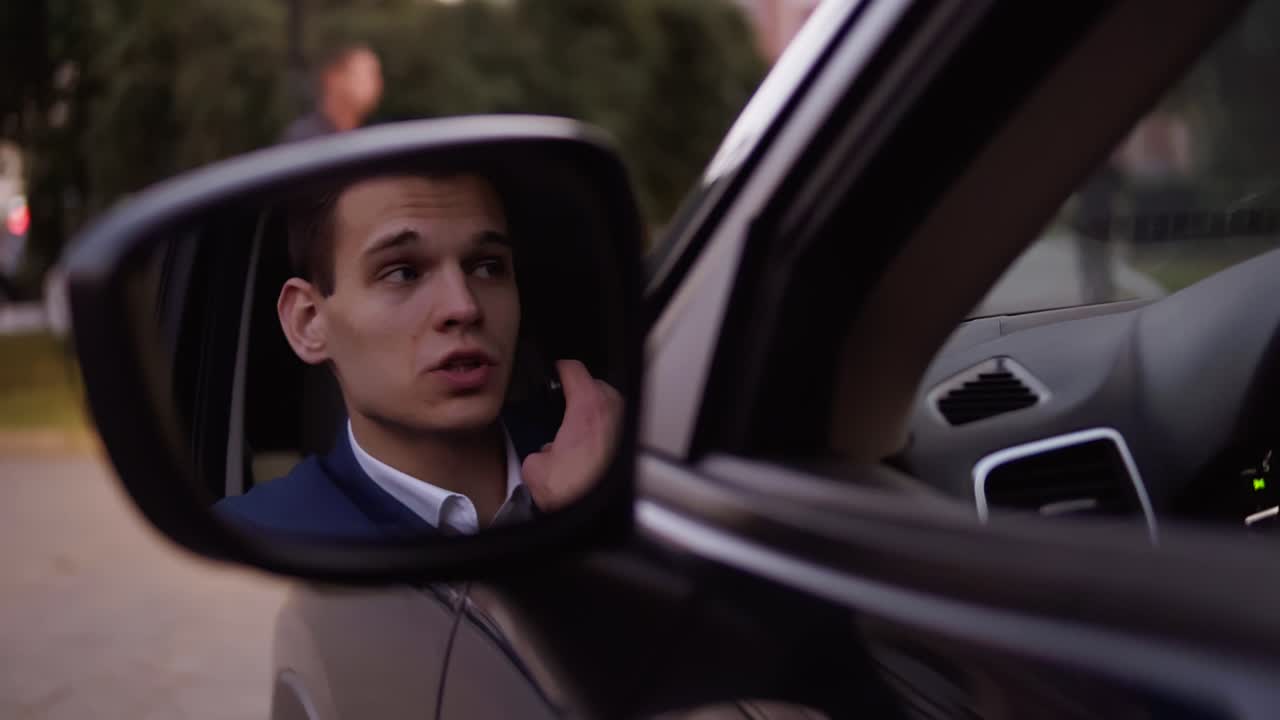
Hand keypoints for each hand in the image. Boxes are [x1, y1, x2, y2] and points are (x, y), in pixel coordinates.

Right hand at [521, 359, 622, 511]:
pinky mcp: (634, 448)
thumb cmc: (575, 492)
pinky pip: (618, 430)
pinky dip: (606, 435)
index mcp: (587, 406)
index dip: (559, 368)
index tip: (554, 371)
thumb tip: (545, 456)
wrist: (599, 519)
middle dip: (581, 394)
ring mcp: (627, 428)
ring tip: (577, 430)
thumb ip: (538, 453)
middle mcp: (613, 412)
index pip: (573, 368)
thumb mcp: (535, 469)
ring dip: (595, 415)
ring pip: (610, 408)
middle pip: (596, 386)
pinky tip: (591, 452)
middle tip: (564, 405)